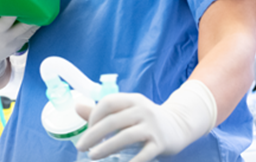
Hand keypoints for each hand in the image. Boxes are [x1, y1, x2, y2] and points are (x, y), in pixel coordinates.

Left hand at [74, 81, 216, 161]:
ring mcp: (152, 127)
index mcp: (132, 99)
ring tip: (92, 156)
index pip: (108, 103)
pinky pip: (144, 154)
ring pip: (126, 136)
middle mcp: (143, 110)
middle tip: (81, 147)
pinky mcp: (160, 143)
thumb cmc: (145, 120)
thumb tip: (76, 106)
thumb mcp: (127, 111)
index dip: (94, 115)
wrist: (178, 126)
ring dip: (106, 147)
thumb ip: (102, 111)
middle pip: (113, 121)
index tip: (87, 129)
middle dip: (93, 135)